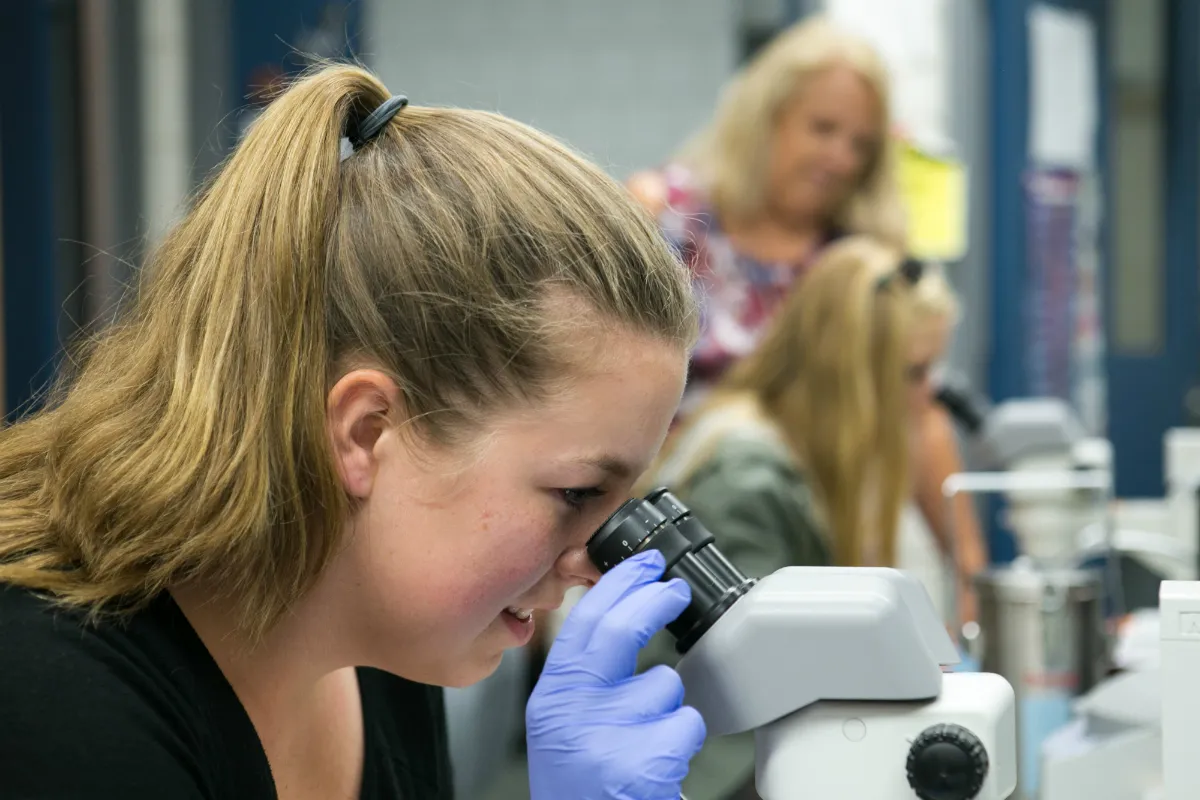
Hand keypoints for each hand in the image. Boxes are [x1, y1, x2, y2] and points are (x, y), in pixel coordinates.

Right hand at [526, 550, 705, 799]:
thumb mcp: (565, 727)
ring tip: (650, 738)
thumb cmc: (583, 788)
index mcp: (551, 700)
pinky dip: (685, 739)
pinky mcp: (643, 764)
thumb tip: (620, 615)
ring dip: (670, 704)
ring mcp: (606, 738)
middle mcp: (571, 714)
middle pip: (618, 632)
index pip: (581, 625)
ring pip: (664, 684)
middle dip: (653, 601)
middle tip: (675, 590)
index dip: (616, 586)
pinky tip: (663, 763)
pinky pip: (686, 723)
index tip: (642, 565)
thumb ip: (585, 679)